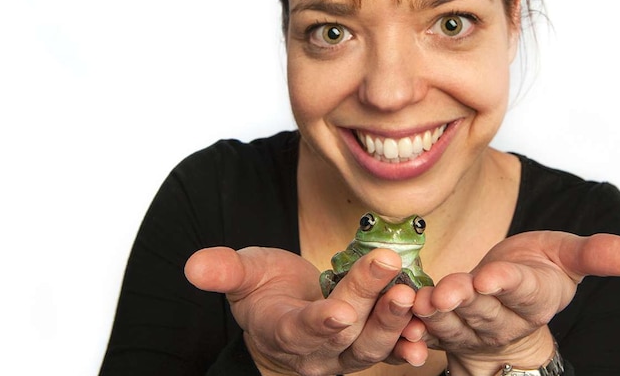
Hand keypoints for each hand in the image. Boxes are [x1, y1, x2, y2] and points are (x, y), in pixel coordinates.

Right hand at [185, 247, 428, 375]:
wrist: (284, 321)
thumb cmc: (265, 293)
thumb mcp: (244, 276)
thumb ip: (225, 271)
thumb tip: (193, 265)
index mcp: (284, 330)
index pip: (304, 329)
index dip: (321, 322)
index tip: (340, 310)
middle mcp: (318, 351)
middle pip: (346, 331)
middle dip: (369, 300)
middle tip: (390, 267)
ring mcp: (345, 355)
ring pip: (373, 346)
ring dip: (394, 322)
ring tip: (412, 294)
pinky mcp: (368, 349)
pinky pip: (392, 352)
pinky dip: (409, 344)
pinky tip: (426, 331)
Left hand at [404, 232, 619, 374]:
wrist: (514, 301)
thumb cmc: (541, 272)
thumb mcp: (569, 257)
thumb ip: (597, 254)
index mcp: (533, 295)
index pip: (520, 290)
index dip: (505, 285)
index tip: (489, 277)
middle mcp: (502, 317)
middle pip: (481, 309)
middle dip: (463, 301)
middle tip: (445, 293)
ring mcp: (473, 326)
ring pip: (452, 321)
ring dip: (433, 314)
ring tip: (418, 301)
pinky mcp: (447, 329)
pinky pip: (428, 332)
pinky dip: (414, 328)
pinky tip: (401, 315)